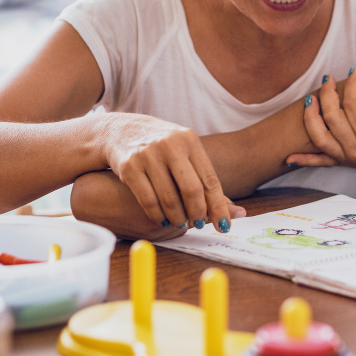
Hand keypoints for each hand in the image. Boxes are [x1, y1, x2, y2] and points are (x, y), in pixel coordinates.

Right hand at [99, 112, 243, 232]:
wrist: (122, 131)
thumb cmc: (163, 146)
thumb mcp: (185, 150)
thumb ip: (204, 176)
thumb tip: (233, 210)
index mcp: (190, 140)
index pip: (209, 179)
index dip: (218, 206)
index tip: (224, 225)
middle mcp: (171, 145)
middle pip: (192, 190)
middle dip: (198, 213)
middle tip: (199, 224)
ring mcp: (149, 155)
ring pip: (169, 198)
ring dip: (178, 218)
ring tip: (181, 223)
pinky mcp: (130, 167)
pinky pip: (148, 200)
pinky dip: (158, 215)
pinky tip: (163, 220)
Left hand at [287, 70, 355, 173]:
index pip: (353, 104)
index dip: (352, 84)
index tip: (354, 71)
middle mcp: (354, 149)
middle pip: (332, 116)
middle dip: (327, 93)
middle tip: (328, 78)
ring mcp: (345, 157)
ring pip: (319, 136)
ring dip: (310, 116)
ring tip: (309, 98)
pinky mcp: (341, 162)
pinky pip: (319, 162)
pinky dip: (303, 160)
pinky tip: (288, 158)